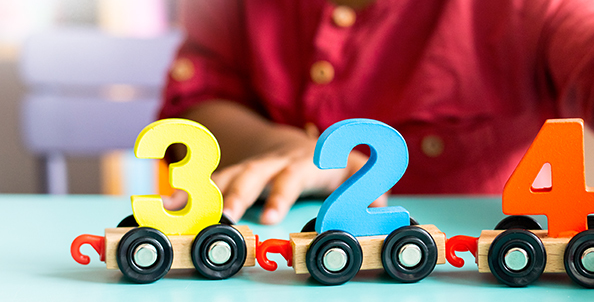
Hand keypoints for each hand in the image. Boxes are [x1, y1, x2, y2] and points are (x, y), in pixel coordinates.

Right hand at [163, 120, 386, 223]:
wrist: (299, 143)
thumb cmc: (331, 162)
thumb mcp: (355, 171)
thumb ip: (369, 187)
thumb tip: (378, 206)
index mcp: (303, 161)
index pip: (290, 177)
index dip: (279, 195)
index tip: (268, 217)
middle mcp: (272, 161)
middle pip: (251, 174)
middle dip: (236, 194)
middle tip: (222, 217)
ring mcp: (250, 165)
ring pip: (223, 175)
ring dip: (202, 192)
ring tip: (178, 208)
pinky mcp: (234, 173)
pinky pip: (208, 181)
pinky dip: (188, 191)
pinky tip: (169, 204)